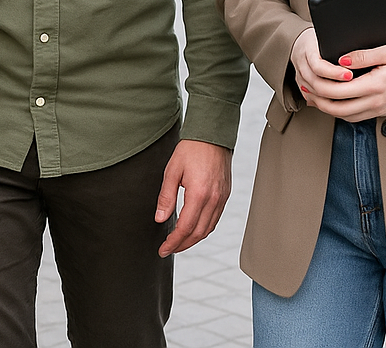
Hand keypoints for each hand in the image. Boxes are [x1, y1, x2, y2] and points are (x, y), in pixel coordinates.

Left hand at [155, 139, 231, 256]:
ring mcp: (222, 198)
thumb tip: (160, 218)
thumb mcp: (172, 171)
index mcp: (199, 194)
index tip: (163, 249)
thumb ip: (166, 197)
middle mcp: (214, 200)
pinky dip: (204, 229)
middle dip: (183, 245)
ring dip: (193, 239)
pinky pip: (215, 219)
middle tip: (168, 249)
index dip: (173, 242)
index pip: (185, 228)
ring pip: (208, 228)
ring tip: (179, 243)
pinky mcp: (225, 195)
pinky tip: (193, 229)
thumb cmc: (191, 149)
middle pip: (198, 233)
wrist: (212, 135)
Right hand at [290, 27, 354, 108]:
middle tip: (353, 90)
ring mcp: (299, 73)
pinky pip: (309, 96)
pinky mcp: (301, 82)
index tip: (350, 74)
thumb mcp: (331, 34)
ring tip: (347, 99)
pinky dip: (322, 102)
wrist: (305, 39)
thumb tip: (355, 57)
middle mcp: (300, 62)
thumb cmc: (321, 34)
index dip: (334, 72)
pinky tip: (336, 103)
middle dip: (334, 88)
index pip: (317, 65)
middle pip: (315, 82)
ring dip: (329, 98)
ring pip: (311, 92)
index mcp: (307, 47)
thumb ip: (343, 44)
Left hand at [301, 42, 385, 123]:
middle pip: (339, 109)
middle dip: (319, 101)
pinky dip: (340, 112)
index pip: (340, 92)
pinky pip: (356, 117)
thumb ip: (363, 56)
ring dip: (327, 109)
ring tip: (313, 96)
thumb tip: (341, 60)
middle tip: (305, 89)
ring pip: (346, 117)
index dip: (321, 87)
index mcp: (376, 86)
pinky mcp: (381, 112)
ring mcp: (379, 110)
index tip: (310, 78)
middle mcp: (376, 102)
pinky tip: (333, 102)